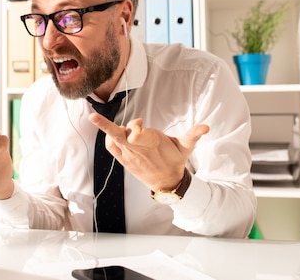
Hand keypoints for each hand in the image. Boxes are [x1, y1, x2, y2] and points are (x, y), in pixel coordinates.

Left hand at [88, 113, 208, 191]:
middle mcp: (138, 150)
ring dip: (106, 130)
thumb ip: (193, 135)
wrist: (167, 183)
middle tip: (93, 117)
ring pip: (113, 141)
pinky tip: (112, 133)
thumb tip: (206, 127)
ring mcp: (129, 156)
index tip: (140, 123)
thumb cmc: (175, 160)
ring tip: (99, 121)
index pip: (137, 135)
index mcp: (152, 144)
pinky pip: (112, 149)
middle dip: (106, 126)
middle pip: (120, 136)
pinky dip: (109, 140)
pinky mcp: (124, 160)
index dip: (135, 128)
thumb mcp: (187, 147)